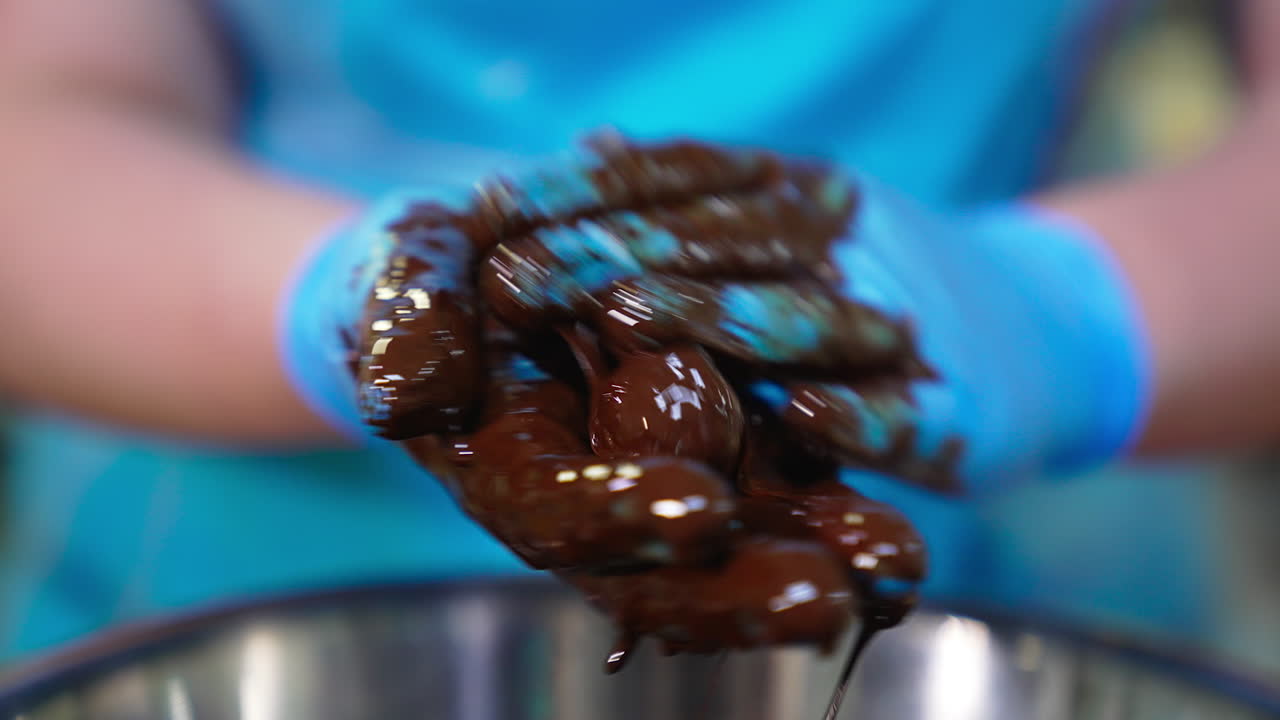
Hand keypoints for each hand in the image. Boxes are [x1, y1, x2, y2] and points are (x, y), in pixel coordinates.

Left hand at [481, 153, 1150, 492]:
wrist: (1040, 335)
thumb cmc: (874, 286)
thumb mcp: (789, 224)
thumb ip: (698, 198)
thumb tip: (593, 147)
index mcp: (794, 193)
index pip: (676, 179)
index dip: (579, 194)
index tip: (484, 212)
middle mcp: (846, 241)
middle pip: (720, 240)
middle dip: (613, 255)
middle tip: (516, 276)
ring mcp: (903, 320)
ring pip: (803, 316)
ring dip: (715, 320)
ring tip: (624, 322)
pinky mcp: (959, 409)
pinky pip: (901, 415)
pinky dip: (856, 417)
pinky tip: (800, 416)